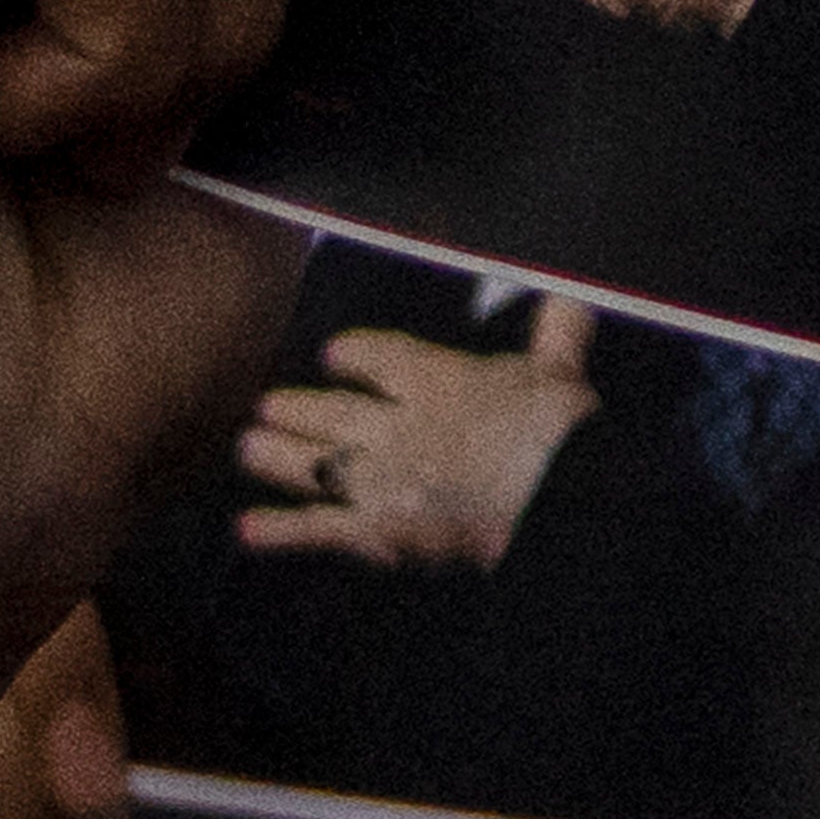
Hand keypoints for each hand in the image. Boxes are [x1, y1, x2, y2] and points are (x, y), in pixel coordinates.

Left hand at [231, 292, 598, 567]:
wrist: (554, 497)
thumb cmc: (562, 433)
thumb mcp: (561, 368)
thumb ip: (558, 325)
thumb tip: (572, 288)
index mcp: (438, 381)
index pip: (380, 359)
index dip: (351, 354)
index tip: (333, 354)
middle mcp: (397, 426)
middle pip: (331, 412)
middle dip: (295, 409)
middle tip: (265, 406)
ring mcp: (380, 478)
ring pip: (311, 463)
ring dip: (275, 456)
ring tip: (248, 448)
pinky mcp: (376, 530)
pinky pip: (317, 528)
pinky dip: (279, 530)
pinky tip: (247, 530)